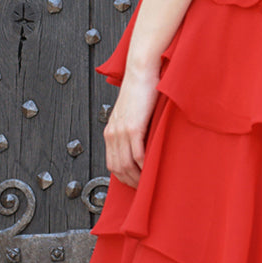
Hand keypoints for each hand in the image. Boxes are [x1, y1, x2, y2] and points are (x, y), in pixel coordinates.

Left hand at [103, 61, 160, 187]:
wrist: (140, 73)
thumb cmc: (140, 92)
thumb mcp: (131, 115)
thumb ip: (132, 131)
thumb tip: (141, 147)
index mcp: (110, 132)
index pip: (112, 163)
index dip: (122, 177)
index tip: (135, 183)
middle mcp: (112, 133)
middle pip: (118, 168)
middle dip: (130, 182)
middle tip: (143, 189)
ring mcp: (121, 131)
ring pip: (126, 164)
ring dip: (138, 177)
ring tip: (148, 183)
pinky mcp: (133, 127)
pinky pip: (137, 154)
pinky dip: (144, 166)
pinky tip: (151, 169)